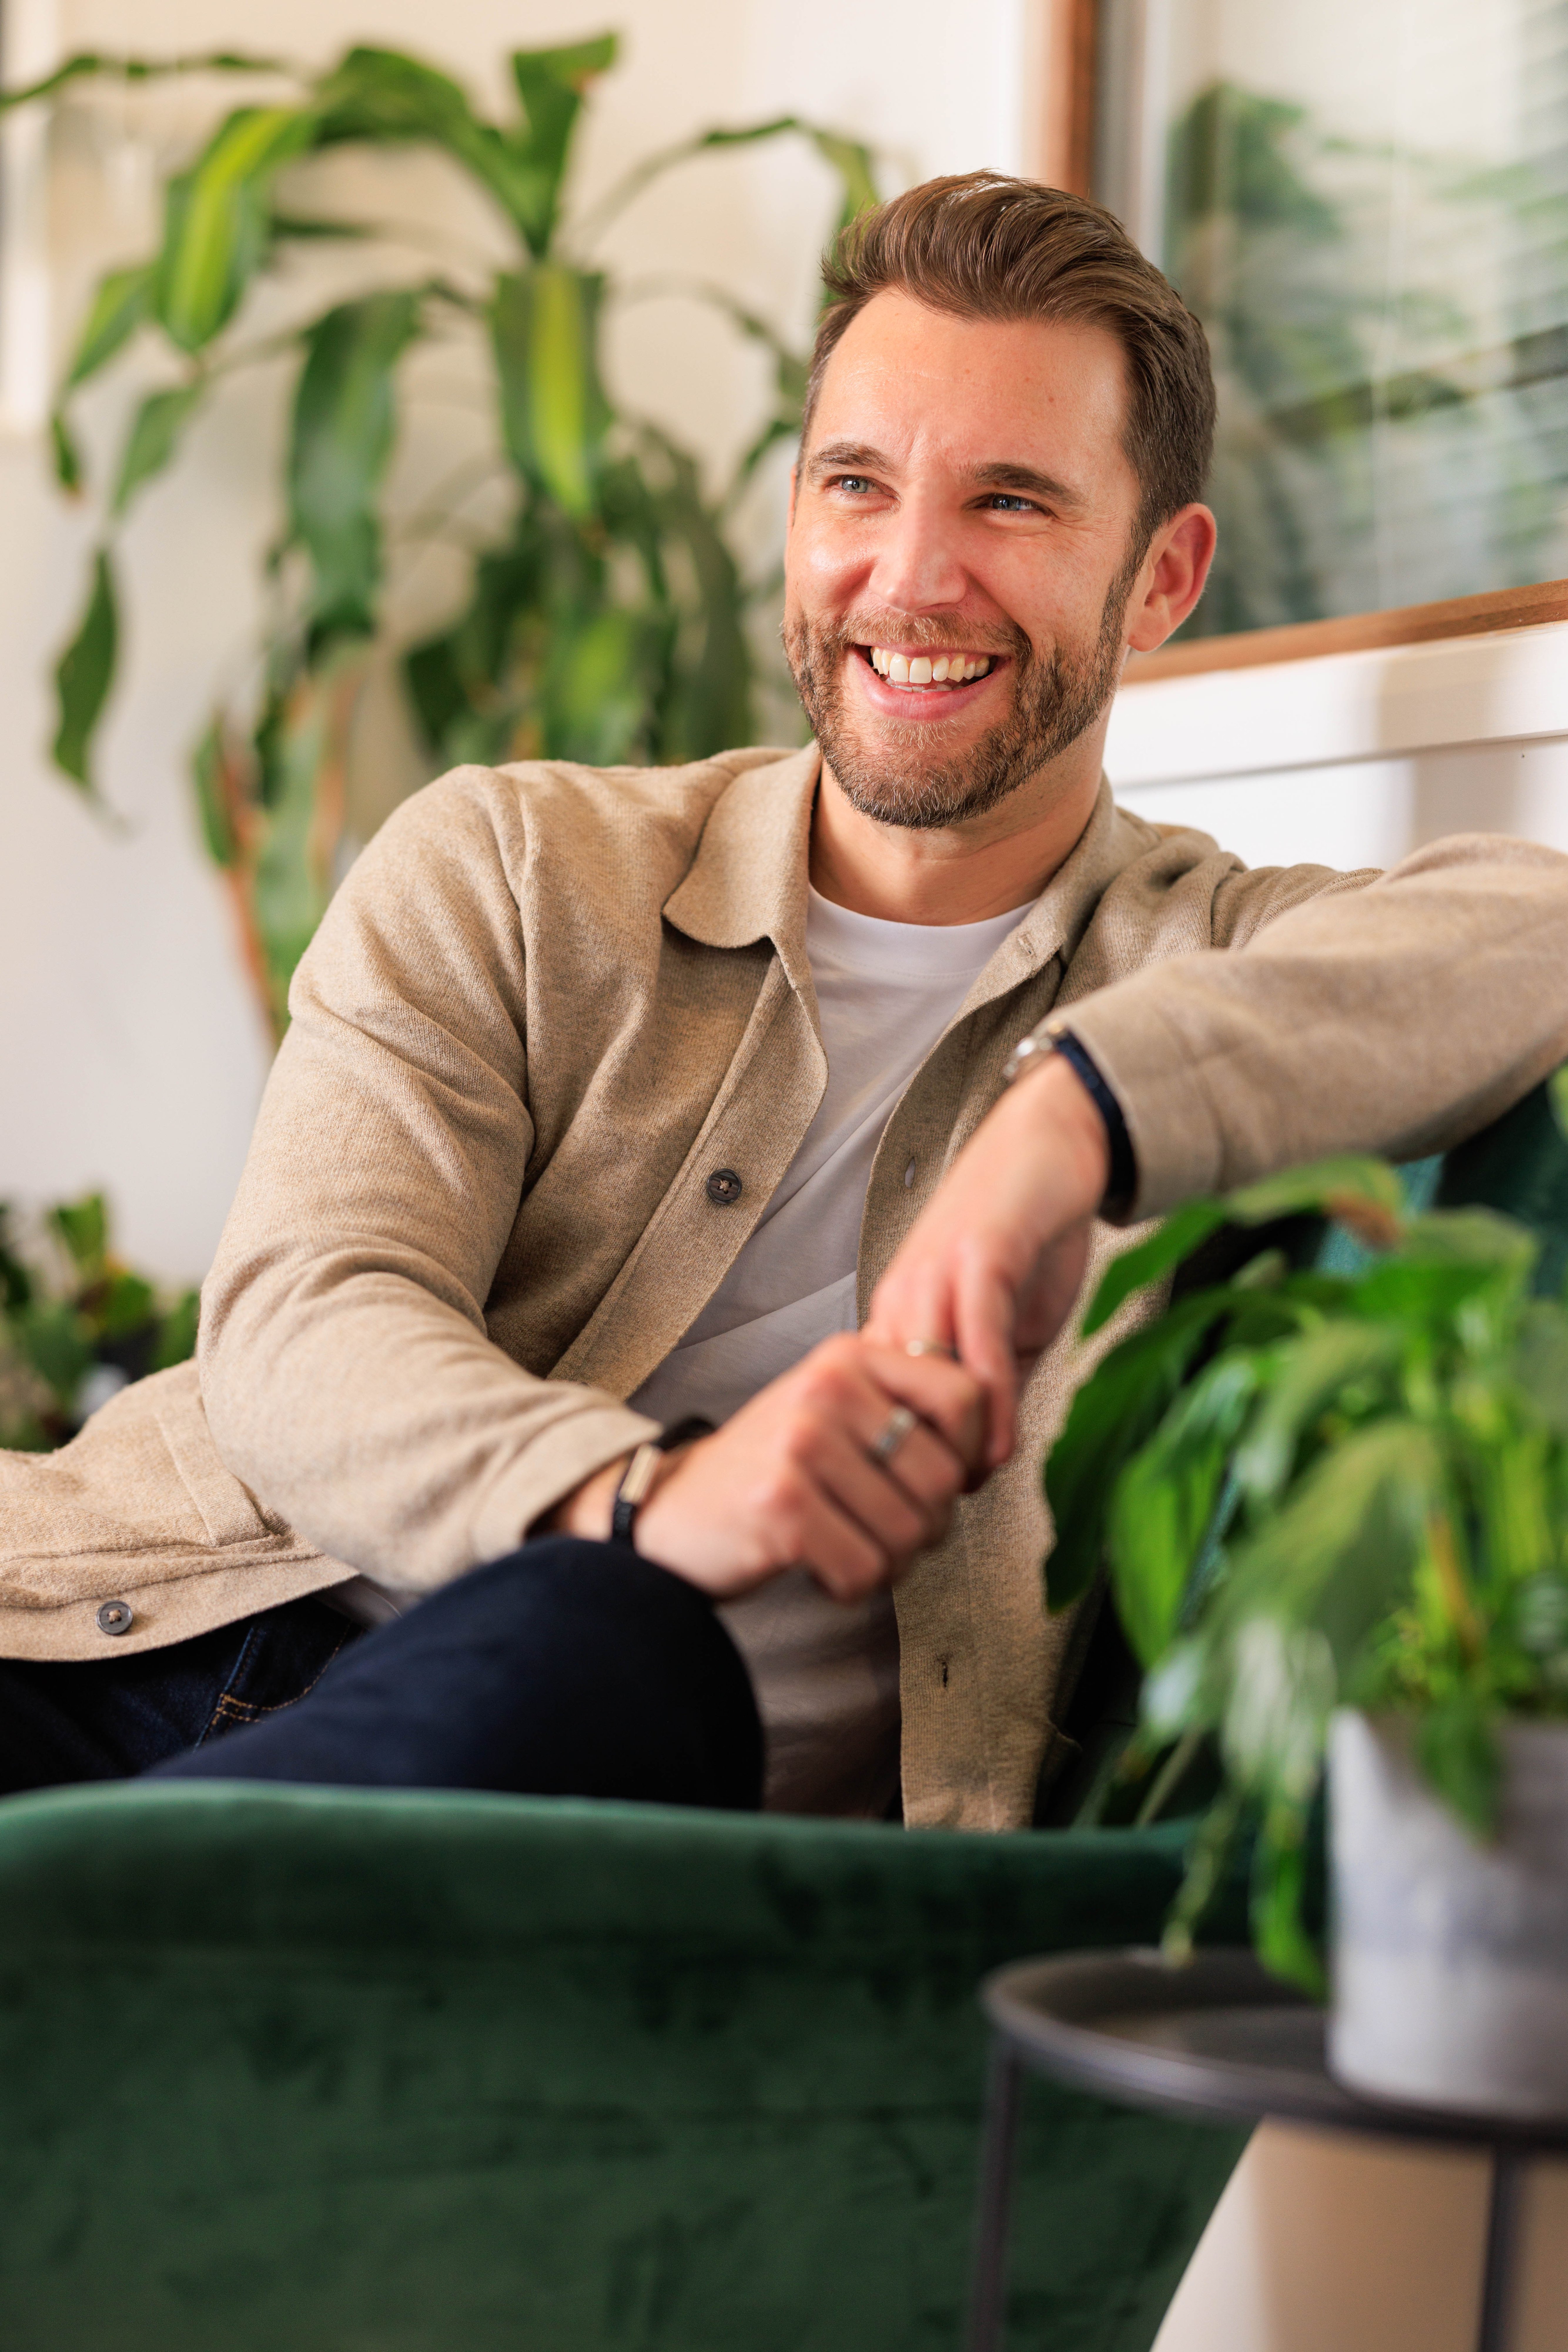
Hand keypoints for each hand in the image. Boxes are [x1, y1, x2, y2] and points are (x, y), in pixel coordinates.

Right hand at [544, 1334, 984, 1601]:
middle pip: (943, 1477)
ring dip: (889, 1561)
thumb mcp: (833, 1412)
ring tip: (848, 1547)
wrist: (671, 1513)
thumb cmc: (770, 1472)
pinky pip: (864, 1570)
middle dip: (926, 1525)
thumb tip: (989, 1448)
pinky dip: (851, 1585)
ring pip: (909, 1531)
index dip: (970, 1455)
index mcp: (847, 1358)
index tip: (943, 1484)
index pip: (964, 1397)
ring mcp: (800, 1445)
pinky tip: (819, 1566)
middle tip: (882, 1531)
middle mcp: (825, 1389)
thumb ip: (901, 1410)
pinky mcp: (781, 1506)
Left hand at [865, 1053, 1109, 1470]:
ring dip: (946, 1443)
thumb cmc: (1027, 1230)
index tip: (909, 1511)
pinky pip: (976, 1340)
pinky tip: (1000, 1441)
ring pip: (925, 1377)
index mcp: (902, 1312)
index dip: (891, 1459)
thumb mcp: (1007, 1321)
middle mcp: (905, 1295)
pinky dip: (987, 1398)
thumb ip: (994, 1379)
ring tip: (964, 1492)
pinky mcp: (980, 1256)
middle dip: (906, 1464)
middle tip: (930, 1520)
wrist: (1050, 1144)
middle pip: (886, 1398)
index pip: (878, 1403)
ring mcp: (937, 1274)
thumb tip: (988, 1452)